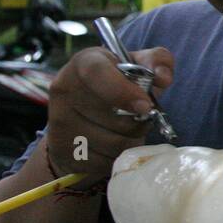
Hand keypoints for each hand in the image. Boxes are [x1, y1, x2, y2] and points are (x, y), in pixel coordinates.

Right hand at [46, 46, 173, 181]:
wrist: (82, 110)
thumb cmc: (118, 82)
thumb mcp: (139, 64)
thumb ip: (158, 62)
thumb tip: (163, 78)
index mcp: (84, 62)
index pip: (96, 73)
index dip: (123, 91)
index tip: (145, 106)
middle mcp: (64, 89)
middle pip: (113, 117)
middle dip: (139, 122)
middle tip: (142, 117)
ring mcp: (59, 121)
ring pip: (112, 143)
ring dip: (132, 140)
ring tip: (130, 130)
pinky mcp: (62, 148)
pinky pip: (104, 161)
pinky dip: (119, 157)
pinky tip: (116, 144)